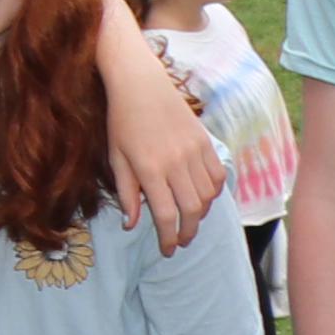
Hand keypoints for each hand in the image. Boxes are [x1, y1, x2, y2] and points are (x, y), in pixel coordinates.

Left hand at [104, 51, 225, 249]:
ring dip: (202, 213)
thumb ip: (127, 194)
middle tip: (182, 241)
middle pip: (192, 210)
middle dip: (188, 232)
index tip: (168, 250)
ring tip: (190, 220)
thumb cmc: (122, 122)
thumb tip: (132, 225)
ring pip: (208, 195)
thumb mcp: (116, 158)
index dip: (168, 238)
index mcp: (149, 169)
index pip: (165, 215)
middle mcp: (175, 163)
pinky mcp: (206, 142)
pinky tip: (203, 197)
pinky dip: (214, 192)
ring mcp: (194, 152)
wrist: (141, 84)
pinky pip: (218, 176)